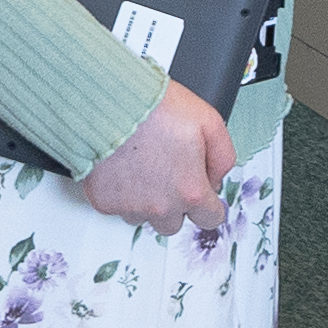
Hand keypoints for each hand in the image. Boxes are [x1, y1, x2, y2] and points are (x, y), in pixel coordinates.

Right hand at [84, 79, 232, 235]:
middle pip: (174, 223)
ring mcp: (131, 207)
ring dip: (148, 200)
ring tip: (146, 166)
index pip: (210, 219)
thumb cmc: (157, 110)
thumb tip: (217, 178)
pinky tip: (126, 167)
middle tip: (170, 173)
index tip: (203, 196)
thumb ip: (222, 157)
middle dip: (176, 203)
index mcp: (191, 190)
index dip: (209, 205)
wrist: (112, 104)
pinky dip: (122, 192)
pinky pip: (118, 207)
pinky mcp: (104, 202)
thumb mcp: (210, 123)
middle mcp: (161, 206)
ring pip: (145, 216)